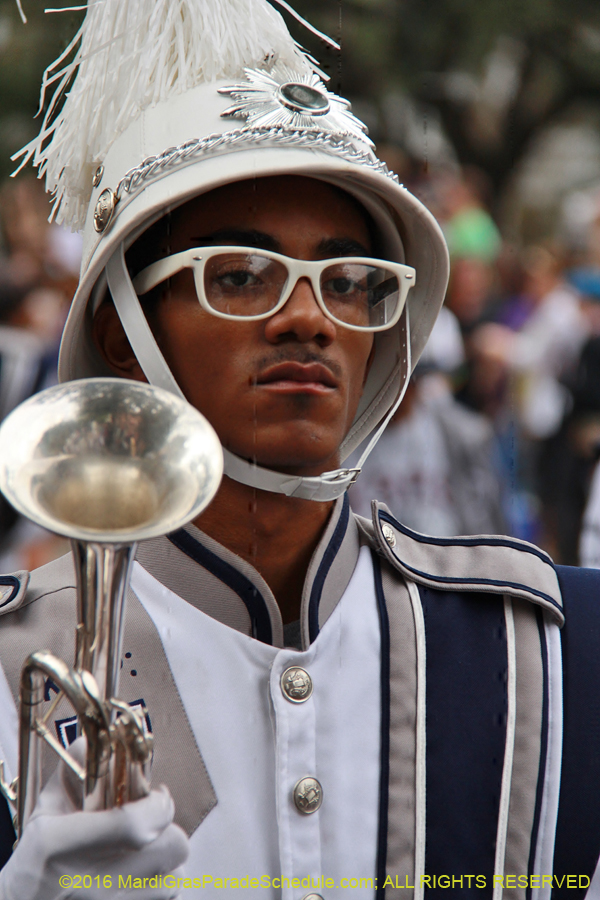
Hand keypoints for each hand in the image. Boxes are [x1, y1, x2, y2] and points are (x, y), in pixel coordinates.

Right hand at [0, 742, 188, 899]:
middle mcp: (90, 880)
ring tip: (145, 851)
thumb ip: (70, 773)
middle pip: (169, 848)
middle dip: (168, 829)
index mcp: (61, 844)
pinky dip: (158, 885)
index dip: (156, 805)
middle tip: (152, 822)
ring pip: (173, 877)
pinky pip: (164, 898)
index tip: (155, 793)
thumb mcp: (44, 813)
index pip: (132, 824)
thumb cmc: (34, 865)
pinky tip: (139, 877)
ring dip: (166, 861)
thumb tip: (89, 740)